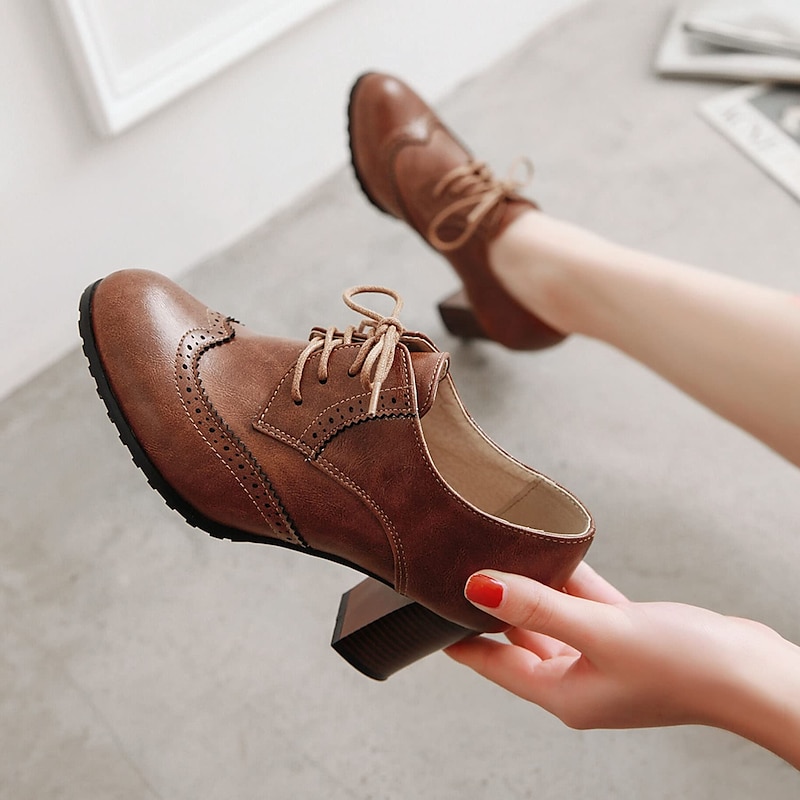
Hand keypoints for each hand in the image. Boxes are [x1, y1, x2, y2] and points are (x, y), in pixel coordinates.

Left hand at [446, 563, 799, 765]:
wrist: (753, 673)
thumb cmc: (685, 669)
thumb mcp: (600, 633)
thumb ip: (538, 608)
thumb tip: (478, 588)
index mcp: (561, 693)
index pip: (492, 664)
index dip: (459, 639)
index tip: (430, 615)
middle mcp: (577, 678)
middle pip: (518, 638)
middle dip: (492, 607)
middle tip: (462, 572)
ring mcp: (602, 658)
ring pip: (554, 616)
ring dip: (534, 587)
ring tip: (504, 553)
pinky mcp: (626, 637)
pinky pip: (587, 606)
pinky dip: (572, 582)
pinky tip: (559, 553)